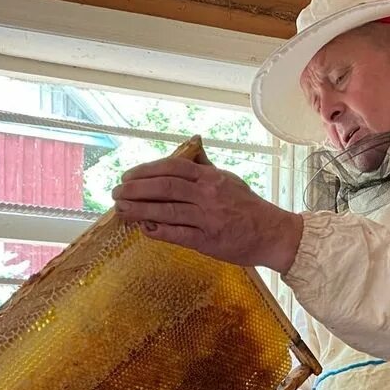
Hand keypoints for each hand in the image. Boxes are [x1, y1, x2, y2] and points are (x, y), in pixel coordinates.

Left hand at [112, 153, 302, 273]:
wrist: (273, 233)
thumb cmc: (250, 208)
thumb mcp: (229, 180)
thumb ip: (206, 167)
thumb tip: (190, 148)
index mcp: (210, 177)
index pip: (171, 168)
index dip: (145, 171)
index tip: (127, 176)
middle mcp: (207, 195)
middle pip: (164, 187)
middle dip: (135, 189)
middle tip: (116, 193)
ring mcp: (207, 218)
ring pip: (166, 211)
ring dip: (139, 210)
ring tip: (121, 210)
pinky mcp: (208, 241)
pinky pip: (178, 234)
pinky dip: (158, 231)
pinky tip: (144, 228)